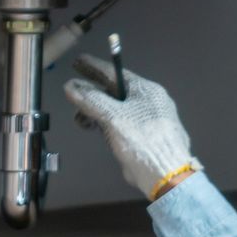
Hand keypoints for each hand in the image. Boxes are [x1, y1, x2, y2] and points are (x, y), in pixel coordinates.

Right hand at [63, 54, 197, 197]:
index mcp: (147, 90)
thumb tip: (71, 86)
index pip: (116, 73)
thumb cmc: (143, 140)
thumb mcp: (113, 116)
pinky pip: (119, 123)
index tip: (78, 61)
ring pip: (115, 109)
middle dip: (91, 95)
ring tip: (80, 120)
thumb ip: (91, 100)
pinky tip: (93, 129)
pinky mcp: (143, 136)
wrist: (165, 174)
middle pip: (114, 92)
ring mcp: (147, 120)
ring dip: (95, 112)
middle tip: (72, 96)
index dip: (94, 67)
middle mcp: (149, 102)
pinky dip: (104, 124)